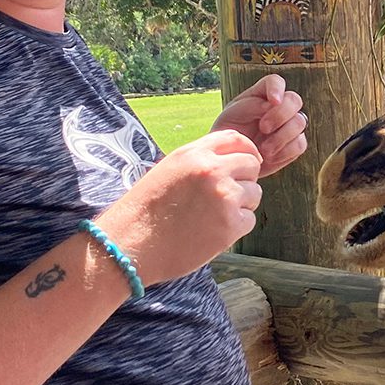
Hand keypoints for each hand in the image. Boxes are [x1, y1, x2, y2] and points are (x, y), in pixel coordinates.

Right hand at [94, 130, 262, 285]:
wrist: (129, 245)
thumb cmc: (146, 211)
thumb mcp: (169, 170)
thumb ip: (200, 161)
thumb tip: (233, 159)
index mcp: (194, 153)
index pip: (237, 139)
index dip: (246, 151)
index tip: (247, 164)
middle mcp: (212, 170)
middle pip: (252, 165)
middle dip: (245, 180)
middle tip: (227, 197)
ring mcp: (223, 196)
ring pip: (255, 193)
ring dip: (242, 205)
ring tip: (213, 216)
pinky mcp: (230, 224)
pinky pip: (249, 219)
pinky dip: (237, 227)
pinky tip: (212, 232)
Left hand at [213, 74, 308, 176]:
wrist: (232, 160)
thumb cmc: (230, 132)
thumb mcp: (233, 115)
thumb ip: (252, 105)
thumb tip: (274, 104)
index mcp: (263, 94)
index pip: (276, 82)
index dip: (278, 88)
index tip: (274, 101)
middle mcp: (280, 107)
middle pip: (295, 100)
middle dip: (281, 114)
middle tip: (263, 128)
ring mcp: (289, 125)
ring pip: (300, 122)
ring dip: (282, 136)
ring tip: (264, 149)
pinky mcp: (294, 145)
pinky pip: (300, 144)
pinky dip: (285, 151)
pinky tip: (270, 157)